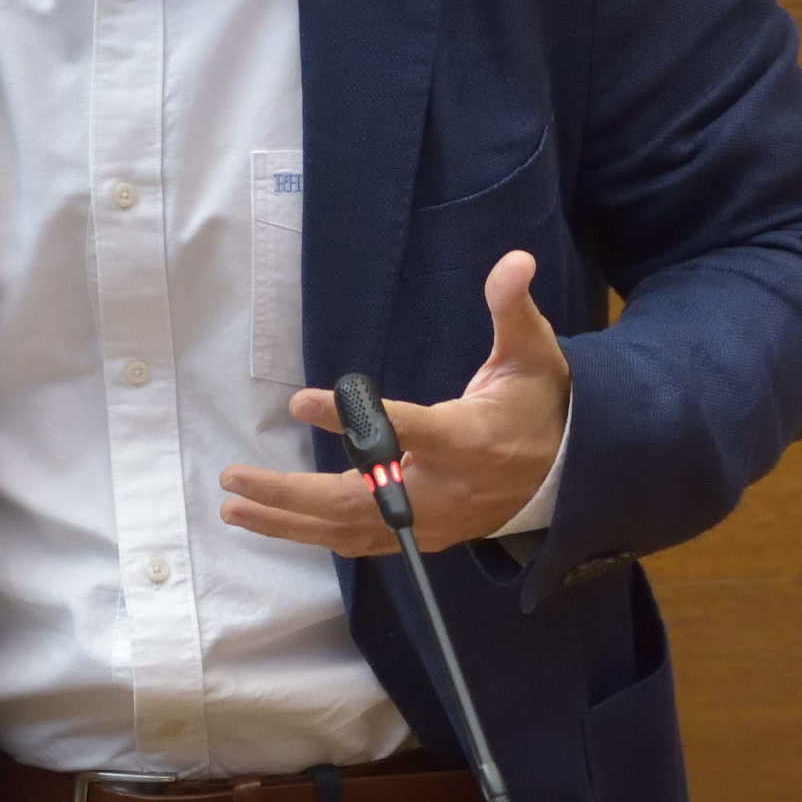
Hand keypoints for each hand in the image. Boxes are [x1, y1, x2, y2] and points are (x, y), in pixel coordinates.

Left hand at [218, 250, 569, 556]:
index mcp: (469, 440)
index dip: (354, 421)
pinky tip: (274, 522)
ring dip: (289, 521)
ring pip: (351, 530)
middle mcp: (444, 490)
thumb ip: (513, 309)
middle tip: (236, 476)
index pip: (405, 430)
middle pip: (359, 501)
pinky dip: (313, 534)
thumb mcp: (534, 352)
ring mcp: (431, 522)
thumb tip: (515, 261)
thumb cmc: (539, 404)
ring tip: (235, 505)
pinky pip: (360, 540)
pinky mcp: (422, 534)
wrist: (566, 473)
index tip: (300, 403)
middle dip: (292, 495)